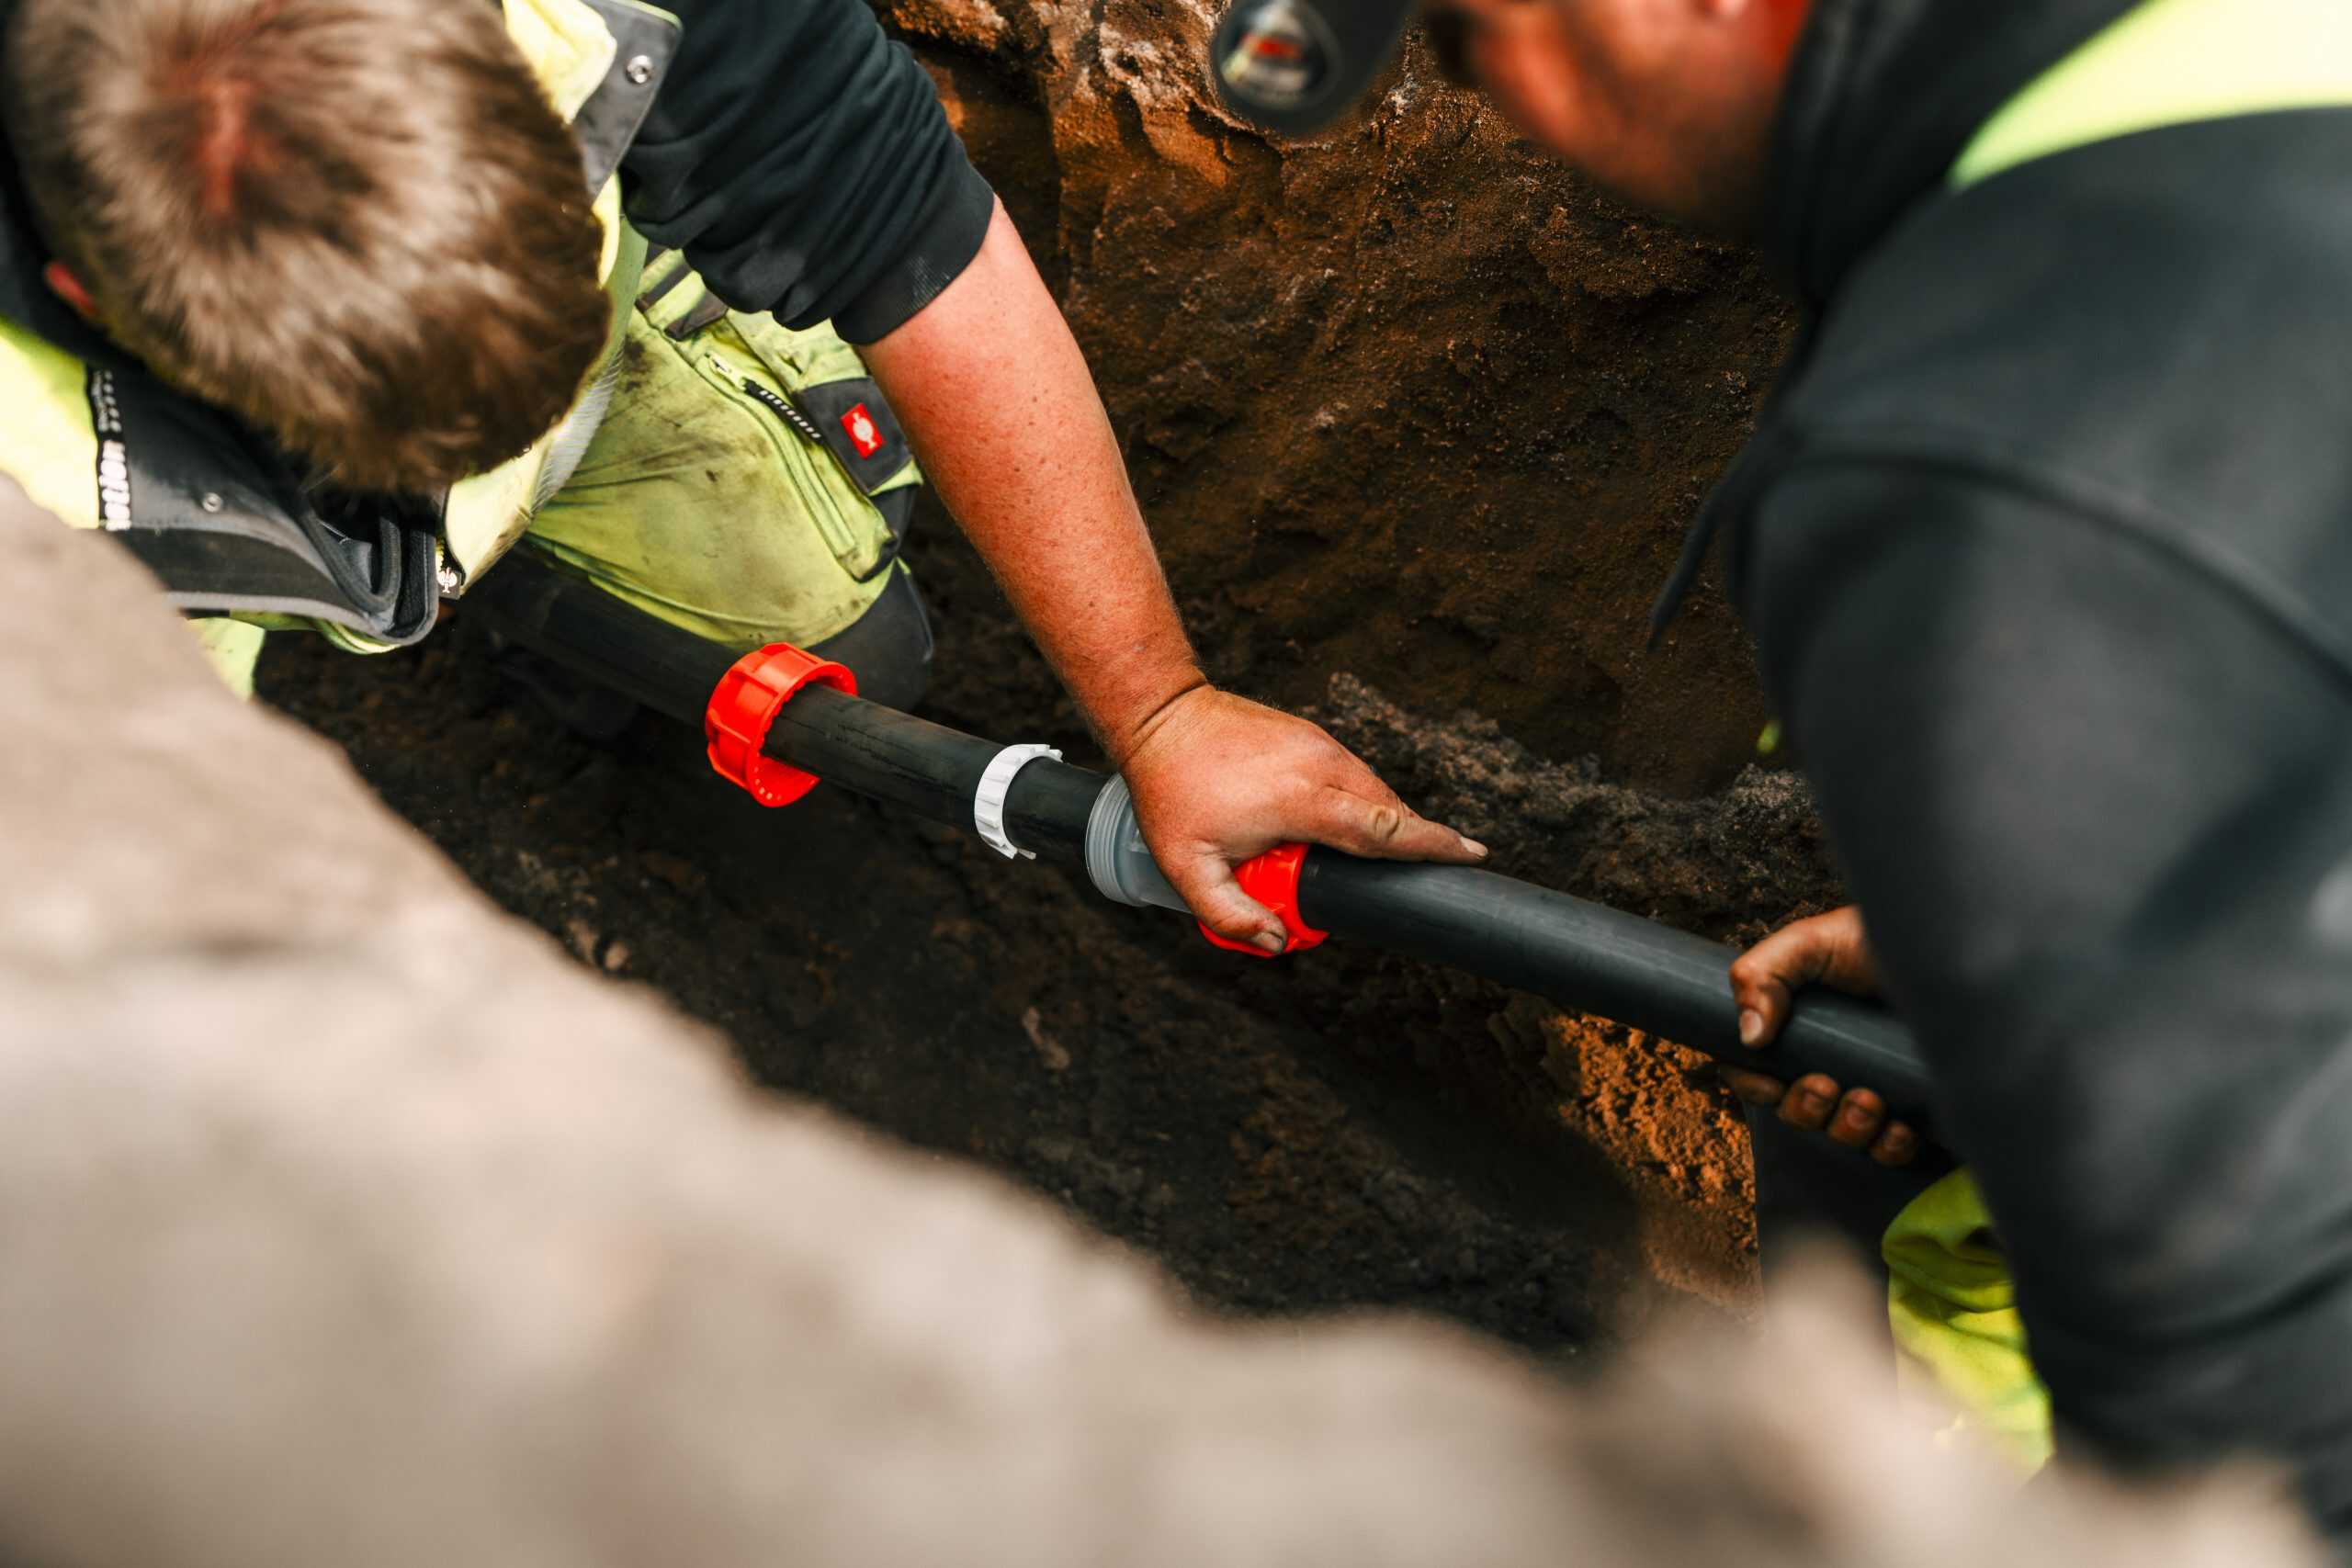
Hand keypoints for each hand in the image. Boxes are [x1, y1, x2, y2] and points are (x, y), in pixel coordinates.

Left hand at [1116, 685, 1486, 952]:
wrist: (1162, 715)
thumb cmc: (1172, 791)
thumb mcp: (1186, 866)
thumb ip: (1229, 913)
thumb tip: (1276, 942)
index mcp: (1303, 800)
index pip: (1385, 828)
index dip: (1432, 845)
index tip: (1473, 855)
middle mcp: (1323, 766)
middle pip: (1390, 811)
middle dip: (1413, 843)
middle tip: (1420, 875)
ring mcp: (1320, 745)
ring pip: (1374, 790)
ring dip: (1381, 824)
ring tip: (1367, 856)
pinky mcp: (1313, 736)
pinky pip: (1355, 775)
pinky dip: (1361, 803)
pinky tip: (1342, 824)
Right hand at [1722, 906, 1918, 1165]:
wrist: (1948, 948)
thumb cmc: (1874, 941)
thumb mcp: (1809, 942)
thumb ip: (1762, 976)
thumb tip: (1749, 1037)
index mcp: (1794, 1028)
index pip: (1753, 1072)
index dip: (1756, 1088)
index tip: (1774, 1085)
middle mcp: (1827, 1060)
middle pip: (1796, 1111)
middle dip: (1806, 1109)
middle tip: (1826, 1087)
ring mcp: (1869, 1084)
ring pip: (1842, 1135)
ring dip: (1848, 1129)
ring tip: (1870, 1100)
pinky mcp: (1910, 1104)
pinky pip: (1890, 1149)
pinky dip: (1890, 1146)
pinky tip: (1901, 1125)